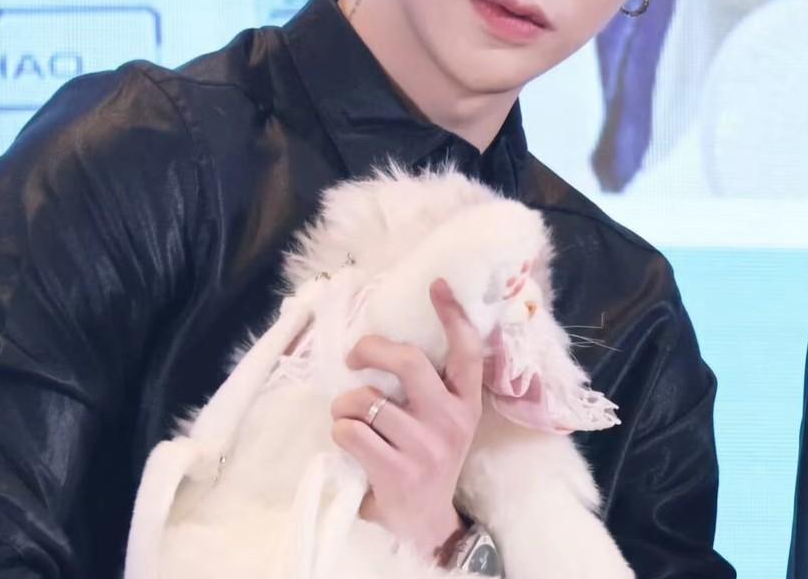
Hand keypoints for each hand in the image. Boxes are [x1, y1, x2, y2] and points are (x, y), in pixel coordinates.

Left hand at [330, 278, 483, 561]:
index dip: (452, 315)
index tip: (436, 285)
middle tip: (355, 356)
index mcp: (466, 402)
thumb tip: (388, 334)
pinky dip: (340, 430)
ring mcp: (425, 449)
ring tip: (347, 414)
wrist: (426, 522)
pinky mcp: (397, 473)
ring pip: (367, 399)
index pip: (467, 351)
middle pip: (410, 363)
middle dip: (372, 350)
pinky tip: (349, 440)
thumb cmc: (426, 455)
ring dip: (344, 403)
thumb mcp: (442, 419)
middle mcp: (451, 421)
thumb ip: (429, 383)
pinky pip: (351, 432)